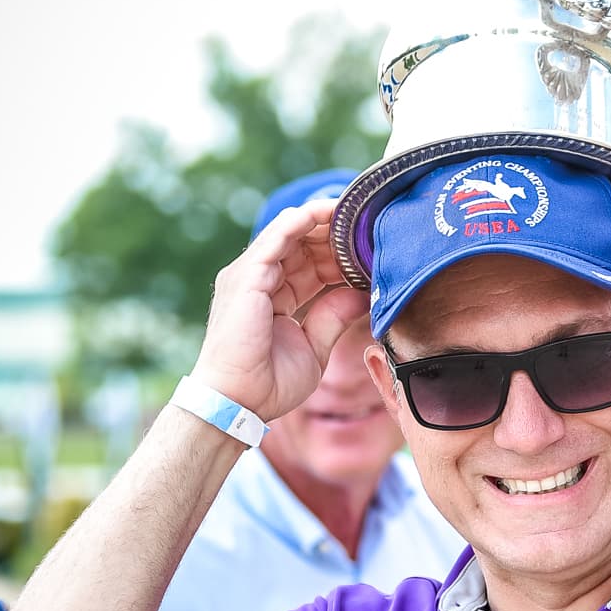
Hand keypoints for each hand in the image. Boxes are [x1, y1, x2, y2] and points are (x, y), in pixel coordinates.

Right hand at [190, 201, 368, 421]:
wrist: (237, 403)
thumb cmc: (269, 382)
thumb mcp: (314, 346)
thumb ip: (334, 316)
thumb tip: (360, 293)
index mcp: (275, 292)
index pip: (311, 259)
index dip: (341, 251)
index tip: (373, 243)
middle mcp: (260, 278)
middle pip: (303, 240)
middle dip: (337, 230)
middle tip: (372, 219)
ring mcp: (251, 275)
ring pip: (291, 232)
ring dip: (324, 218)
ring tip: (355, 207)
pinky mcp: (246, 277)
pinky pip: (277, 239)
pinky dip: (302, 223)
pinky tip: (328, 212)